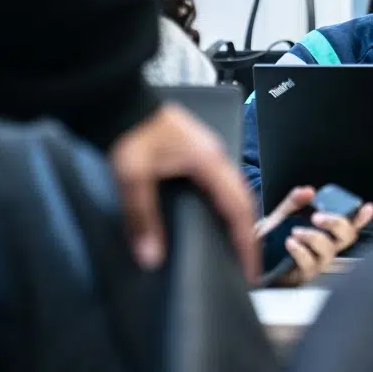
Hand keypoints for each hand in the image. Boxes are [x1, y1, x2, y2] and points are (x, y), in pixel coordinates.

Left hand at [108, 103, 258, 279]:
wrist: (122, 104)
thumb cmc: (131, 132)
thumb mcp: (134, 179)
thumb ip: (142, 219)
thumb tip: (150, 255)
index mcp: (208, 162)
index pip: (238, 208)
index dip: (246, 241)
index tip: (250, 267)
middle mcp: (215, 157)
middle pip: (244, 200)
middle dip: (248, 234)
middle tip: (248, 263)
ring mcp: (208, 152)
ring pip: (236, 191)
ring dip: (240, 219)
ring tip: (237, 245)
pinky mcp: (197, 152)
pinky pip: (223, 183)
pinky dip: (228, 205)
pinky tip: (218, 216)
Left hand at [256, 186, 372, 286]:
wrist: (252, 257)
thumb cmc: (271, 238)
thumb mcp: (282, 214)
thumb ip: (294, 201)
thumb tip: (308, 191)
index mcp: (325, 232)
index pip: (349, 224)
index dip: (361, 217)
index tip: (367, 207)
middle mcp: (326, 247)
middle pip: (347, 237)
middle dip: (336, 223)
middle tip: (318, 217)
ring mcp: (317, 262)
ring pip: (328, 250)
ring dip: (313, 237)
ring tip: (296, 231)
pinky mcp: (305, 274)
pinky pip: (310, 264)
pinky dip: (300, 251)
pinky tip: (290, 243)